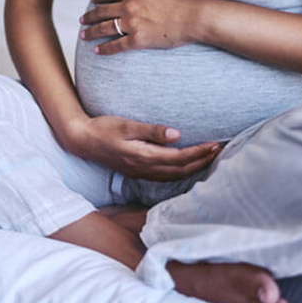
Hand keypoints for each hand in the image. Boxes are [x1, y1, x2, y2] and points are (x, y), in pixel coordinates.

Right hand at [64, 114, 221, 181]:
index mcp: (143, 156)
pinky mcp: (137, 171)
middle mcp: (144, 168)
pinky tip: (185, 166)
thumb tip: (177, 134)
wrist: (82, 141)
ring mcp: (140, 172)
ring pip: (173, 176)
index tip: (215, 145)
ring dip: (193, 168)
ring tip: (208, 159)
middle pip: (180, 170)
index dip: (199, 153)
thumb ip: (151, 131)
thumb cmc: (103, 129)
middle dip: (202, 162)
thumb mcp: (126, 125)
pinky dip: (180, 172)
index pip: (179, 158)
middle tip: (219, 151)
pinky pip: (164, 176)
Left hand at [79, 0, 202, 54]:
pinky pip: (116, 46)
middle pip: (101, 11)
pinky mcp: (138, 40)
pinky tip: (97, 51)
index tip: (92, 2)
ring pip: (105, 28)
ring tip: (84, 35)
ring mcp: (132, 24)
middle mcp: (128, 6)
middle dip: (89, 16)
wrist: (194, 16)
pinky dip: (105, 49)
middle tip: (82, 20)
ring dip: (91, 32)